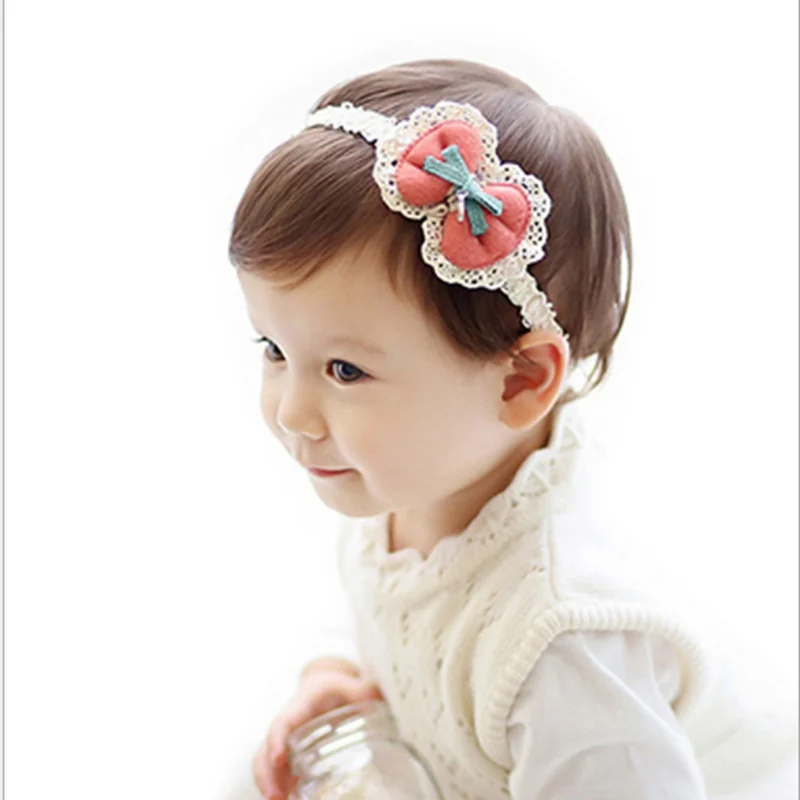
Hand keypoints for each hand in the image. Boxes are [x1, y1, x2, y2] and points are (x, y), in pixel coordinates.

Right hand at [253, 662, 383, 799]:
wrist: (327, 689)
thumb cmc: (340, 689)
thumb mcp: (355, 686)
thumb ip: (370, 693)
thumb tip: (384, 698)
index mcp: (303, 703)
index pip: (285, 720)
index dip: (278, 738)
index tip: (279, 759)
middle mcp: (288, 722)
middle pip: (266, 747)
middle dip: (267, 773)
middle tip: (276, 797)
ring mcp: (285, 741)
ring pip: (264, 763)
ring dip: (268, 784)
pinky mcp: (288, 757)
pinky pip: (274, 773)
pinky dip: (277, 788)